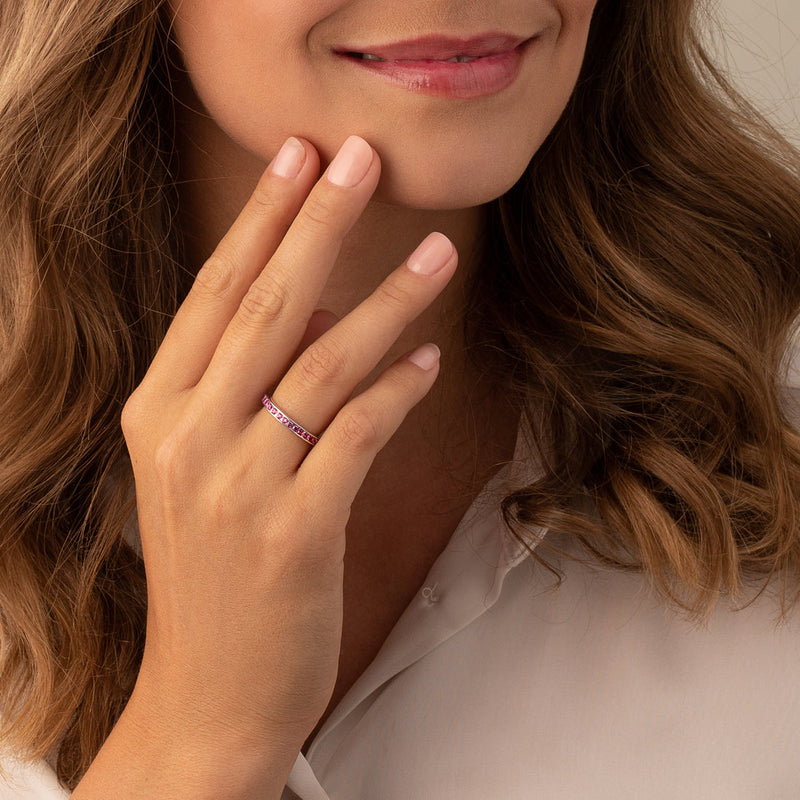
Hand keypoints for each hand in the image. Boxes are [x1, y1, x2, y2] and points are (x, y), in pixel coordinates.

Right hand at [118, 135, 457, 765]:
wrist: (208, 693)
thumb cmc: (213, 571)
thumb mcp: (204, 470)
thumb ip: (250, 386)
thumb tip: (325, 309)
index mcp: (157, 410)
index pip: (215, 291)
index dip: (263, 218)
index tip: (302, 157)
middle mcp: (187, 436)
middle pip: (267, 305)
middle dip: (321, 222)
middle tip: (366, 158)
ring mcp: (238, 484)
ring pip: (324, 363)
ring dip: (387, 300)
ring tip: (437, 252)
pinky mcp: (294, 533)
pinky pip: (358, 435)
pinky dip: (398, 390)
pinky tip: (430, 358)